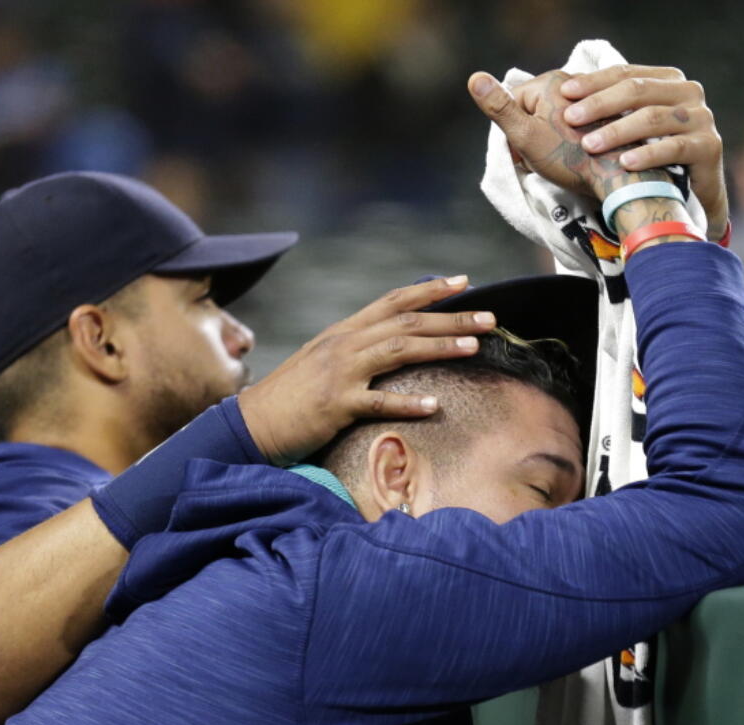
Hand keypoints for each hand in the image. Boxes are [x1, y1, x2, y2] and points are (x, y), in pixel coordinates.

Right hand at [238, 276, 496, 465]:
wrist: (252, 424)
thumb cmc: (292, 397)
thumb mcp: (323, 362)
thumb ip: (356, 350)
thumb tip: (391, 343)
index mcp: (343, 332)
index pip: (393, 301)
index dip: (429, 289)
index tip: (464, 281)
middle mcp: (344, 344)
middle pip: (406, 322)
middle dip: (451, 316)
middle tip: (490, 318)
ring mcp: (340, 372)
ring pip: (399, 350)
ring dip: (440, 345)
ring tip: (474, 346)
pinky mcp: (336, 405)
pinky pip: (379, 402)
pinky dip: (408, 402)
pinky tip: (435, 406)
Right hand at [468, 69, 659, 200]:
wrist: (615, 178)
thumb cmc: (569, 159)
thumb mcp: (525, 135)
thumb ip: (499, 107)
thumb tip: (474, 77)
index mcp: (549, 81)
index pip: (513, 102)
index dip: (513, 131)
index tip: (524, 152)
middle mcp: (572, 81)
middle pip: (534, 108)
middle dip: (532, 135)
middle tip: (543, 158)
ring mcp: (590, 96)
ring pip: (553, 118)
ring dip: (550, 139)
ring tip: (561, 158)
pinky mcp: (604, 113)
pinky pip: (574, 124)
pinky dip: (570, 139)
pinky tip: (577, 154)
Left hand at [559, 65, 728, 239]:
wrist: (689, 193)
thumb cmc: (651, 156)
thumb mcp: (630, 126)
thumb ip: (610, 106)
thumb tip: (565, 90)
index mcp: (667, 80)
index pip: (626, 73)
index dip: (594, 82)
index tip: (564, 93)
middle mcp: (688, 92)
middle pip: (638, 91)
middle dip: (600, 104)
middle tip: (571, 118)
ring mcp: (701, 118)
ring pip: (653, 118)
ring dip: (617, 131)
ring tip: (590, 145)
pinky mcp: (709, 146)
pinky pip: (674, 148)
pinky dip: (647, 154)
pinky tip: (625, 163)